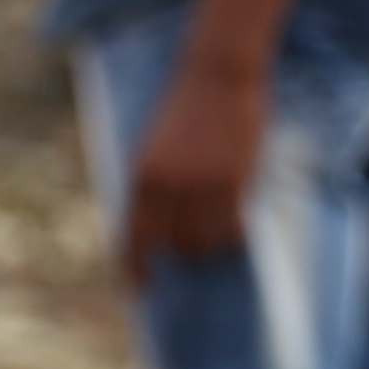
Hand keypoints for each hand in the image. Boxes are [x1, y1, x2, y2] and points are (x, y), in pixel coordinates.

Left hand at [119, 54, 266, 280]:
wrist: (215, 76)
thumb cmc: (185, 111)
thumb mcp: (155, 149)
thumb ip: (153, 185)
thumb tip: (157, 229)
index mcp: (139, 175)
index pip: (131, 236)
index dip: (134, 269)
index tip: (138, 292)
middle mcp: (165, 184)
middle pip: (171, 245)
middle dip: (181, 252)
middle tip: (194, 249)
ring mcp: (199, 183)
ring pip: (202, 240)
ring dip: (209, 245)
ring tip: (217, 234)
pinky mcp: (232, 179)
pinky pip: (231, 227)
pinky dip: (233, 235)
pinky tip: (237, 229)